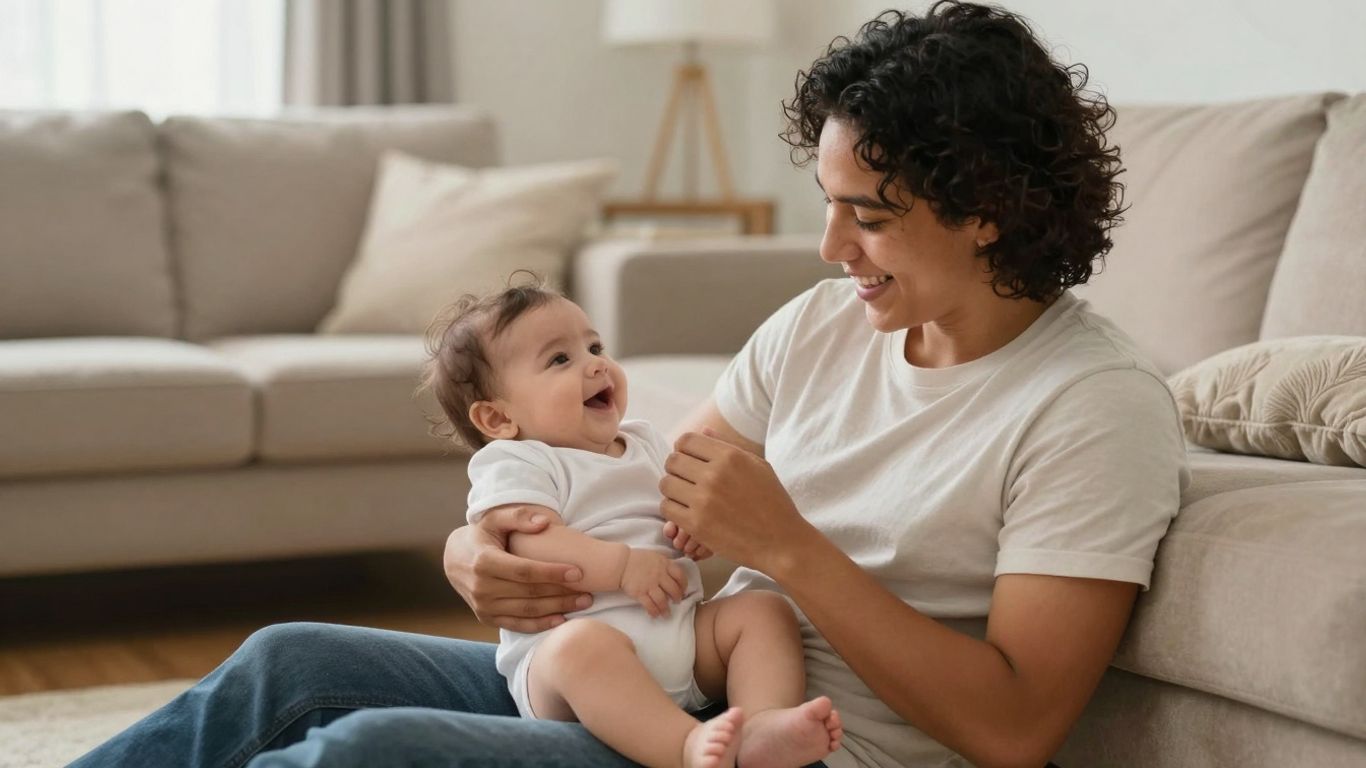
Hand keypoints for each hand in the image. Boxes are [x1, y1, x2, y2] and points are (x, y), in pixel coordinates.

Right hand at [444, 506, 591, 632]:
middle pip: (530, 593)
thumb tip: (544, 522)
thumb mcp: (495, 519)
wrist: (454, 560)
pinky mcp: (487, 618)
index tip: (578, 572)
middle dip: (562, 593)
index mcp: (484, 562)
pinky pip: (517, 625)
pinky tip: (562, 619)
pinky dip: (540, 625)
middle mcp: (482, 588)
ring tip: (583, 602)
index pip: (525, 571)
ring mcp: (483, 606)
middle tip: (589, 590)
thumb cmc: (481, 535)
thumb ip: (519, 516)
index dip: (552, 572)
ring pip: (527, 611)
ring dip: (557, 609)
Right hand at [619, 548, 686, 617]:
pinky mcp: (640, 593)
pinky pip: (650, 605)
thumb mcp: (654, 556)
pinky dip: (654, 611)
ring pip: (662, 600)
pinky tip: (655, 615)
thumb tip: (673, 573)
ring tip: (667, 614)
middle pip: (674, 590)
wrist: (621, 563)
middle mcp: (659, 575)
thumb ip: (664, 564)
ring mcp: (649, 584)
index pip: (680, 575)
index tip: (683, 590)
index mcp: (664, 564)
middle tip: (677, 602)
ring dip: (666, 609)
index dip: (684, 584)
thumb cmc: (637, 558)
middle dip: (677, 598)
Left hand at [659, 428, 819, 573]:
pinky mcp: (696, 524)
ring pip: (666, 484)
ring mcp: (704, 500)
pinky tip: (686, 513)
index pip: (686, 440)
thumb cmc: (772, 502)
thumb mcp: (757, 466)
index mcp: (730, 456)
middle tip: (687, 481)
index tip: (688, 461)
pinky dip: (672, 510)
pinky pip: (666, 508)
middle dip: (676, 469)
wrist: (781, 542)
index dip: (683, 449)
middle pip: (672, 461)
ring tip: (686, 497)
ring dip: (673, 490)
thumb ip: (727, 446)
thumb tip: (703, 430)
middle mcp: (714, 474)